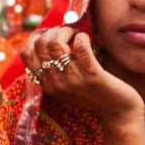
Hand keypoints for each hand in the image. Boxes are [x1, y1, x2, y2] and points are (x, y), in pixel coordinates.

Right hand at [21, 28, 144, 144]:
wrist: (117, 113)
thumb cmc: (93, 94)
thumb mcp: (67, 85)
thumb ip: (55, 69)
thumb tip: (48, 38)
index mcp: (47, 85)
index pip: (27, 54)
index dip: (37, 37)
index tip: (50, 33)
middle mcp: (56, 84)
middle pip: (41, 45)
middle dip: (54, 31)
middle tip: (68, 33)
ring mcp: (74, 81)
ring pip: (56, 44)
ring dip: (67, 31)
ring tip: (76, 34)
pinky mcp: (93, 77)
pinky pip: (81, 49)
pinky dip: (82, 38)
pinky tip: (85, 38)